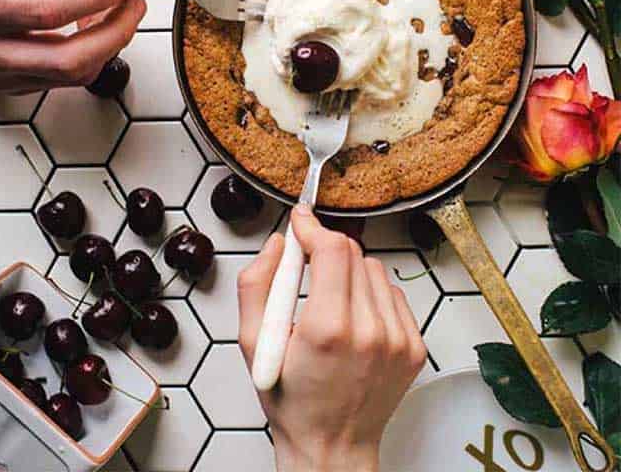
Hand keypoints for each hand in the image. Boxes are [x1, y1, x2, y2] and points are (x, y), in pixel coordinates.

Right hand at [0, 0, 145, 93]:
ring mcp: (1, 74)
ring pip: (73, 73)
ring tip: (119, 12)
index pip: (47, 8)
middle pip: (70, 57)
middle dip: (116, 30)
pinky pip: (66, 78)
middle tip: (136, 3)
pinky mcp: (14, 86)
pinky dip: (92, 54)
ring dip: (109, 43)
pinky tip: (96, 29)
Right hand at [238, 205, 426, 471]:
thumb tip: (278, 242)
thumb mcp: (251, 343)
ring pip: (374, 269)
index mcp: (327, 329)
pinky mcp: (414, 345)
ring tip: (330, 300)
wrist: (332, 446)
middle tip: (306, 265)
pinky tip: (354, 317)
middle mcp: (370, 331)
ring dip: (349, 271)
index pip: (332, 249)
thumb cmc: (290, 398)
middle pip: (353, 254)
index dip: (314, 227)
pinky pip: (393, 293)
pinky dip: (371, 293)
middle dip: (326, 249)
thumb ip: (256, 284)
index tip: (301, 220)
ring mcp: (398, 339)